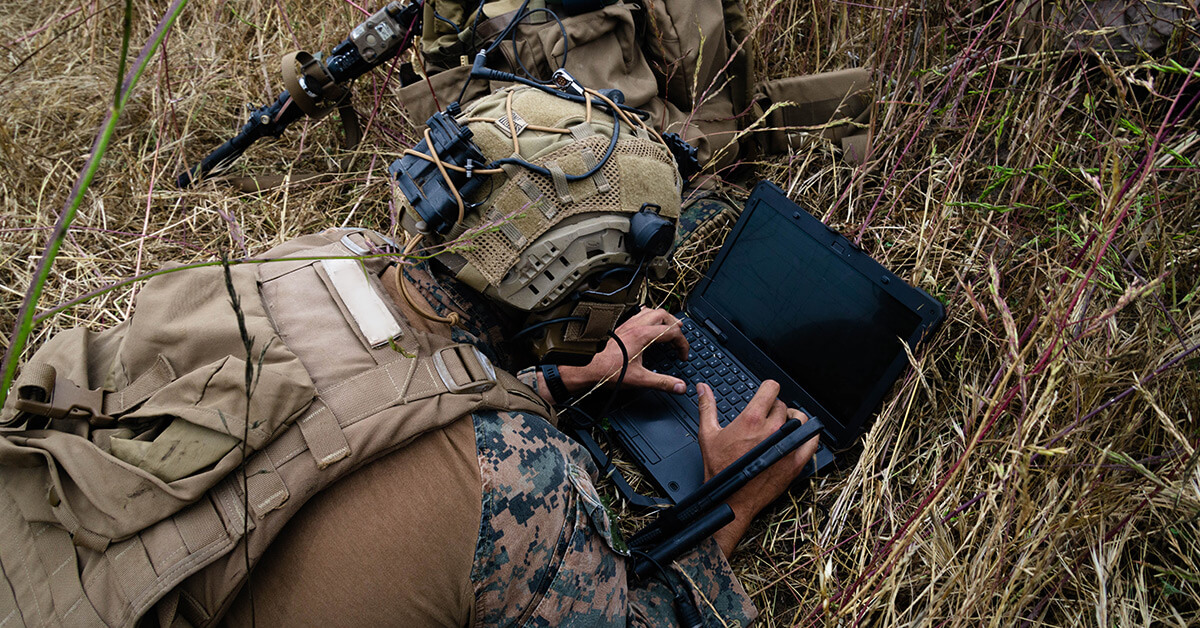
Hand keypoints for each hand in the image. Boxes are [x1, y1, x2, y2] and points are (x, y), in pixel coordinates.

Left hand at [559, 307, 689, 394]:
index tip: (683, 355)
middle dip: (676, 326)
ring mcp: (627, 325)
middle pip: (664, 315)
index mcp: (643, 335)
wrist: (586, 367)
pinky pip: (639, 314)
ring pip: (651, 311)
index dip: (682, 344)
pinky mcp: (620, 328)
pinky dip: (649, 317)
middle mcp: (635, 326)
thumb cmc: (607, 371)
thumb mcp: (639, 379)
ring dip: (663, 318)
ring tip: (669, 327)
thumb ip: (662, 383)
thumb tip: (679, 386)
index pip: (672, 332)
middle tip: (680, 338)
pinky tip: (648, 325)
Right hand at [697, 379, 819, 556]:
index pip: (771, 388)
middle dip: (774, 408)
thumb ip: (707, 407)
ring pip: (800, 419)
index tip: (767, 393)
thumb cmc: (720, 470)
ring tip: (784, 425)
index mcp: (751, 419)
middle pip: (782, 405)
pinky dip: (809, 435)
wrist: (731, 499)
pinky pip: (812, 440)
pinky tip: (801, 436)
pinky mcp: (795, 461)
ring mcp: (786, 445)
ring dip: (793, 418)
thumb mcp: (708, 435)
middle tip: (767, 417)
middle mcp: (771, 429)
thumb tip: (702, 388)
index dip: (768, 388)